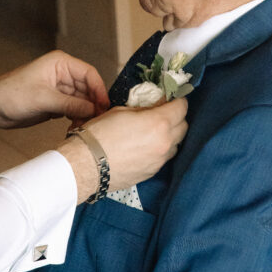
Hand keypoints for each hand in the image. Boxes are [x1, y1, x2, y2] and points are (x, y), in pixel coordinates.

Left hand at [0, 51, 108, 128]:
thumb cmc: (11, 94)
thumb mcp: (43, 99)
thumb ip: (70, 103)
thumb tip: (93, 109)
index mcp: (60, 64)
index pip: (89, 74)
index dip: (99, 90)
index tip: (104, 106)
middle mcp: (63, 74)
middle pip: (88, 89)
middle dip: (93, 105)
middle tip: (97, 121)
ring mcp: (60, 89)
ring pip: (82, 101)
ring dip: (85, 114)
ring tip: (84, 126)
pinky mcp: (56, 103)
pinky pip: (74, 110)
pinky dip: (77, 118)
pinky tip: (76, 127)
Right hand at [58, 97, 188, 202]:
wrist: (87, 165)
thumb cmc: (100, 133)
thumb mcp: (122, 111)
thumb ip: (143, 109)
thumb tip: (153, 108)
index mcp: (159, 123)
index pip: (182, 108)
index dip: (178, 100)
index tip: (172, 98)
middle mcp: (165, 143)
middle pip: (184, 127)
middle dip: (177, 118)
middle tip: (164, 113)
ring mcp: (160, 161)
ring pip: (176, 145)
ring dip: (170, 136)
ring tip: (155, 132)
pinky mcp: (152, 173)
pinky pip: (163, 158)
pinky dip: (160, 150)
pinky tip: (145, 147)